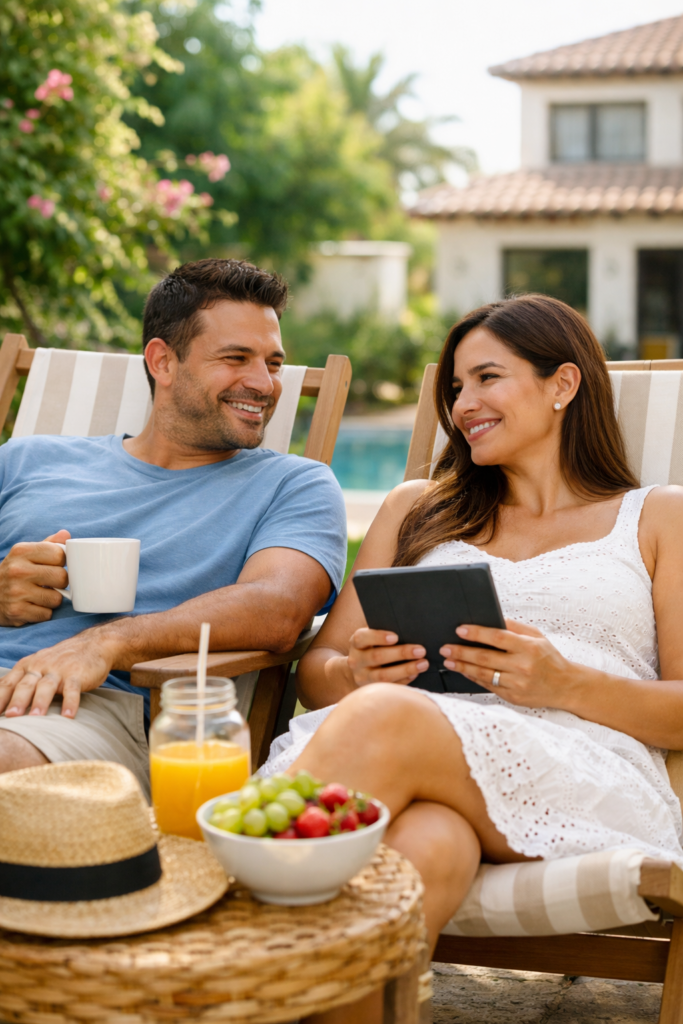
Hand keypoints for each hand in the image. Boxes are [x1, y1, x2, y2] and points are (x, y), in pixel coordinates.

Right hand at [0, 530, 70, 626]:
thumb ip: (48, 544)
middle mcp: (17, 570)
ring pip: (56, 598)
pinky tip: (32, 606)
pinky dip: (43, 612)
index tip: (55, 566)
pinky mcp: (16, 611)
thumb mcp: (27, 554)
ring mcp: (16, 592)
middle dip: (60, 582)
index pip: (59, 555)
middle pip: (62, 577)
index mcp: (21, 551)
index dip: (62, 562)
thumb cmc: (16, 572)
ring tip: (40, 595)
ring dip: (52, 599)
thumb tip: (66, 534)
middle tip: (50, 583)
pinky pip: (46, 614)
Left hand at [0, 627, 119, 718]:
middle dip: (17, 701)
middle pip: (26, 685)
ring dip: (40, 701)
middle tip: (11, 717)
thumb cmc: (60, 661)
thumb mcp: (37, 666)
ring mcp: (59, 670)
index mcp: (27, 666)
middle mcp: (40, 666)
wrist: (92, 644)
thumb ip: (20, 683)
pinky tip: (68, 716)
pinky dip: (70, 702)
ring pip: (47, 686)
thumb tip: (2, 706)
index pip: (8, 684)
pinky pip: (73, 689)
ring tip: (36, 717)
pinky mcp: (77, 674)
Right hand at [347, 627, 428, 686]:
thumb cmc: (371, 648)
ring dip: (406, 669)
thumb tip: (407, 630)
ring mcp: (362, 677)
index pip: (362, 638)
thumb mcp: (371, 638)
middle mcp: (356, 660)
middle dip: (401, 653)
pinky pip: (389, 686)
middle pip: (377, 657)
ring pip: (384, 675)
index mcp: (356, 643)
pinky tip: (415, 674)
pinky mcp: (371, 689)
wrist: (358, 669)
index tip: (396, 637)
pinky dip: (404, 680)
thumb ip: (383, 633)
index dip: (378, 637)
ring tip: (423, 664)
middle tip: (420, 650)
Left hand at [440, 618, 574, 707]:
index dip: (477, 633)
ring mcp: (517, 684)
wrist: (565, 686)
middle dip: (462, 652)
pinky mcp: (513, 697)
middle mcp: (523, 666)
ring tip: (449, 660)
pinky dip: (474, 678)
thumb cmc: (549, 657)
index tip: (460, 630)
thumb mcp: (537, 636)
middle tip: (445, 647)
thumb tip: (492, 617)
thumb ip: (514, 627)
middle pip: (486, 658)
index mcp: (529, 647)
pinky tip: (464, 671)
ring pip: (484, 674)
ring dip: (463, 667)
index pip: (498, 637)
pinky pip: (489, 686)